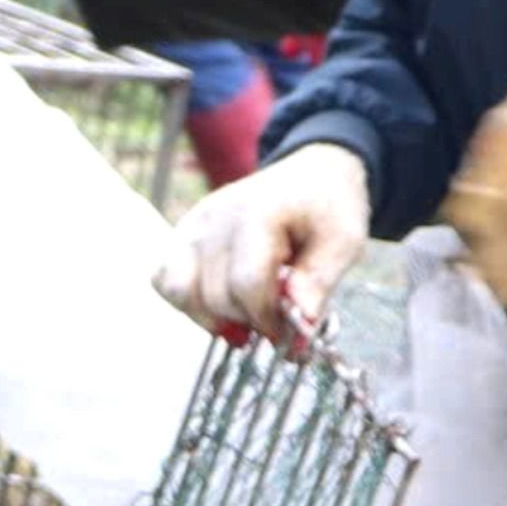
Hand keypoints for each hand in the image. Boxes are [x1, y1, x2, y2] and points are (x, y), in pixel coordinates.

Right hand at [154, 143, 367, 352]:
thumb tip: (298, 326)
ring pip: (178, 290)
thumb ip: (319, 283)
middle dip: (245, 321)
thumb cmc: (327, 209)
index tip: (286, 330)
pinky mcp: (182, 232)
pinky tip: (218, 303)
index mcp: (259, 213)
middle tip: (271, 323)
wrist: (309, 174)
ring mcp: (194, 223)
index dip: (266, 318)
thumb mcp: (343, 241)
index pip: (246, 284)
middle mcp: (216, 215)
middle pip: (214, 294)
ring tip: (241, 318)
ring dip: (211, 317)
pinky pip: (163, 279)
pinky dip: (186, 301)